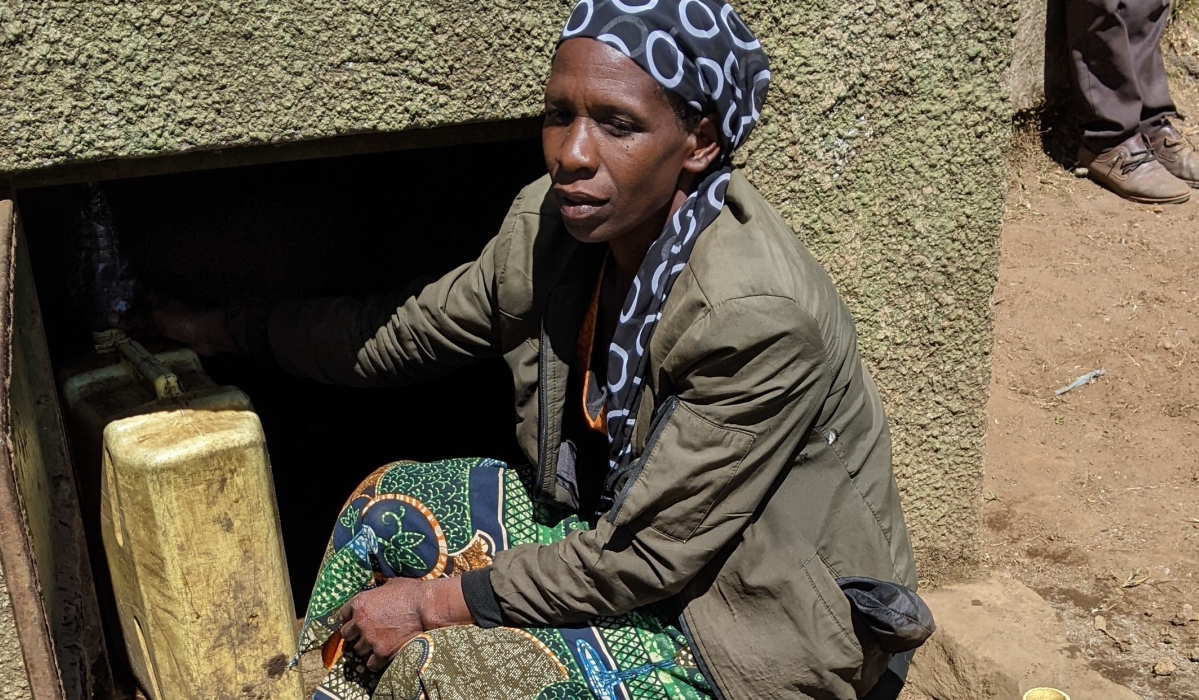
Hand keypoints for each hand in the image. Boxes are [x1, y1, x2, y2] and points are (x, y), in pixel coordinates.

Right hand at [115, 296, 235, 355]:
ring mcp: (169, 324)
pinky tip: (132, 351)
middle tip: (105, 330)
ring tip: (114, 343)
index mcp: (158, 297)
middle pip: (141, 314)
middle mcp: (162, 308)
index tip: (104, 307)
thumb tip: (111, 318)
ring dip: (135, 335)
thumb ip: (135, 317)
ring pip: (148, 329)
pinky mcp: (175, 338)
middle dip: (126, 321)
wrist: (212, 332)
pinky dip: (147, 345)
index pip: (136, 295)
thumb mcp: (156, 315)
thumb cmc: (184, 317)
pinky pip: (158, 341)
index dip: (121, 300)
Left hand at [339, 577, 471, 671]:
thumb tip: (377, 596)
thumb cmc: (411, 592)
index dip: (351, 617)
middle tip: (367, 633)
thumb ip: (376, 593)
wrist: (426, 607)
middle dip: (356, 634)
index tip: (357, 620)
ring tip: (378, 644)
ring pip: (358, 650)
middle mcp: (360, 622)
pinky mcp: (381, 653)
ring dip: (366, 647)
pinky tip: (383, 656)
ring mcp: (370, 639)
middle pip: (346, 634)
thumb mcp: (390, 585)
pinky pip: (371, 663)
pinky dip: (376, 661)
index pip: (343, 614)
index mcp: (359, 603)